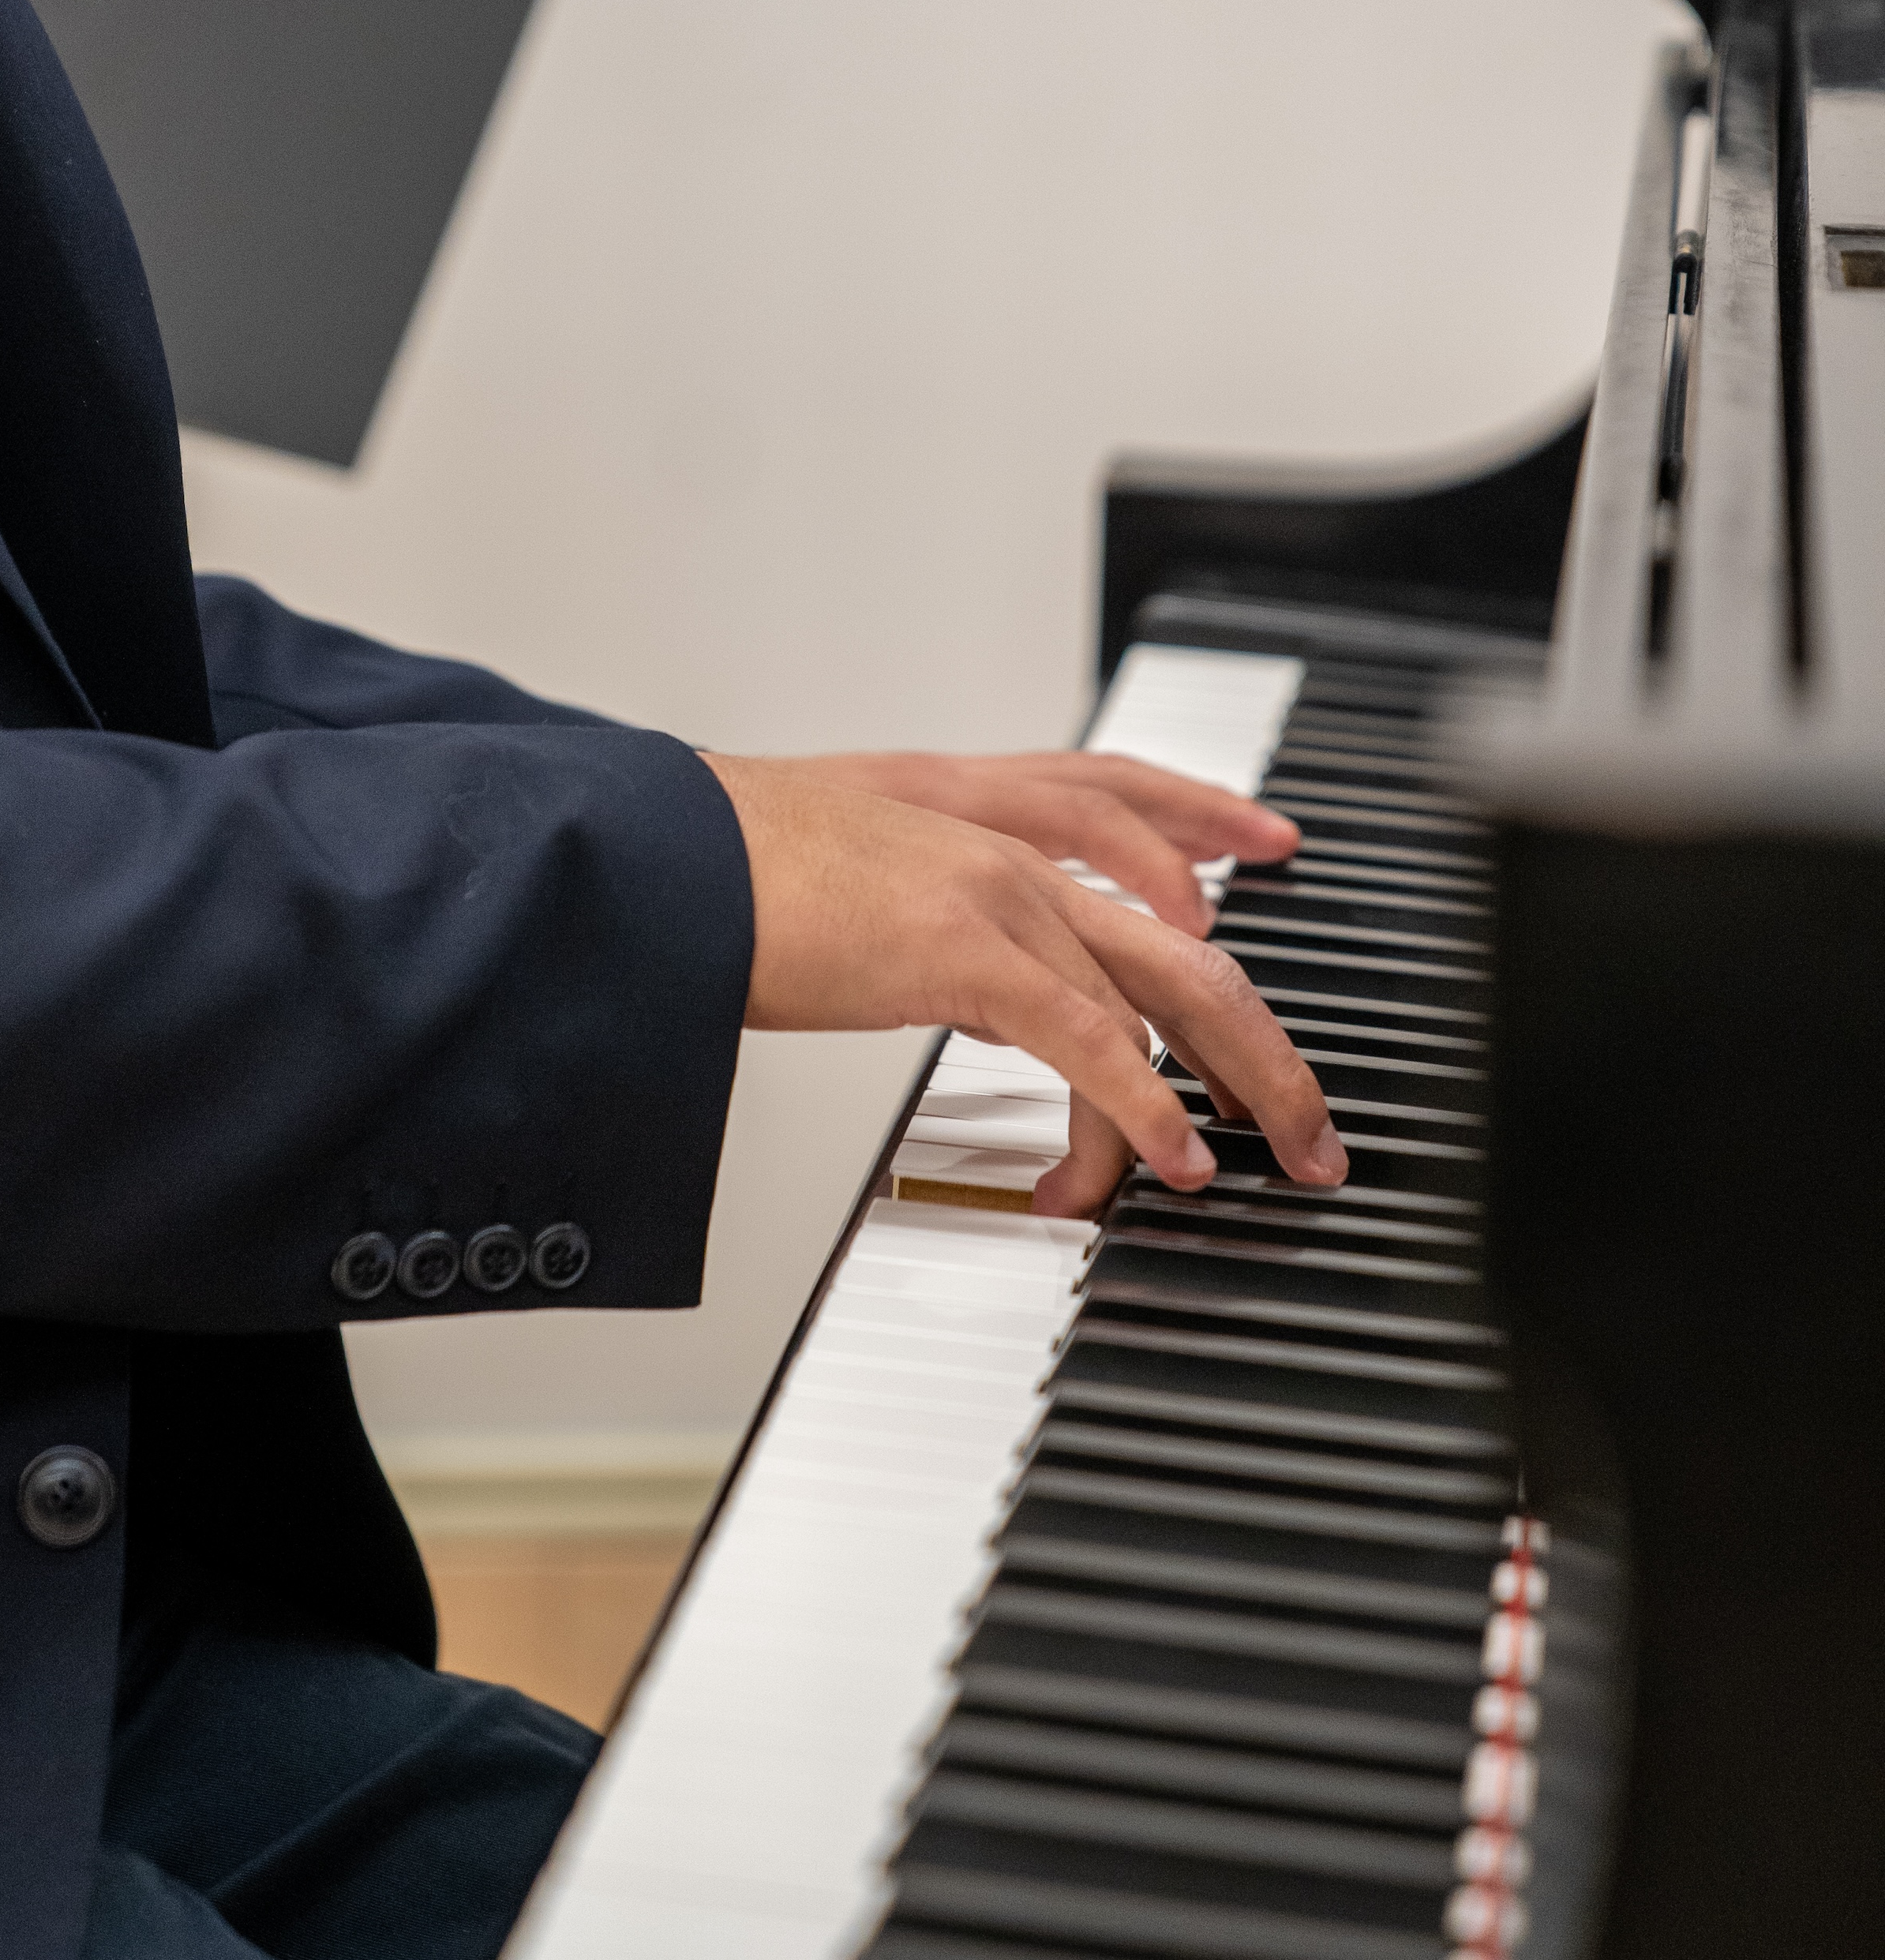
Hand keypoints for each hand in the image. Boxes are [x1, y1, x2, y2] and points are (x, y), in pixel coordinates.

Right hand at [700, 751, 1342, 1221]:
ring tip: (1262, 1161)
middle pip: (1183, 933)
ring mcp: (995, 892)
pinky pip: (1091, 1043)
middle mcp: (1005, 843)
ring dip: (1228, 1090)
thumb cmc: (718, 877)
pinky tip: (1171, 1161)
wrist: (652, 858)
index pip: (1119, 797)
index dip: (1204, 823)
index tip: (1265, 849)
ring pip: (1162, 994)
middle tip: (1306, 1120)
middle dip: (1261, 1037)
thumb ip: (926, 924)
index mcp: (970, 812)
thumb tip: (977, 997)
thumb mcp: (847, 882)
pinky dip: (1144, 1109)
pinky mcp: (967, 951)